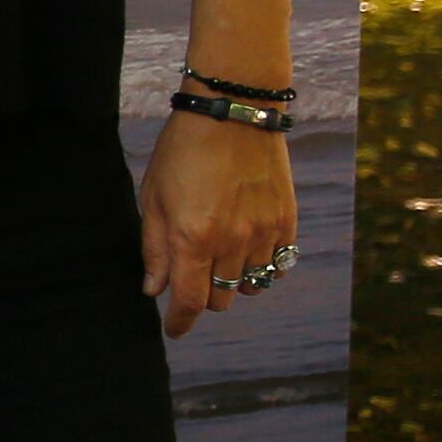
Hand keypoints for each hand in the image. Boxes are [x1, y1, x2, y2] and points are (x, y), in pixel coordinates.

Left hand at [139, 108, 297, 337]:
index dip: (180, 322)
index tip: (174, 329)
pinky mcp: (288, 221)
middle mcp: (234, 242)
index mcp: (194, 238)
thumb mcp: (154, 198)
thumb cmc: (183, 152)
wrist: (233, 113)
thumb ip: (156, 249)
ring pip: (252, 286)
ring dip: (234, 282)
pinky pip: (279, 266)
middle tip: (192, 275)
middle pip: (222, 298)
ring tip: (220, 258)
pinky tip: (248, 250)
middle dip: (204, 295)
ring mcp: (265, 233)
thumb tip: (154, 290)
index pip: (190, 301)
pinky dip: (263, 268)